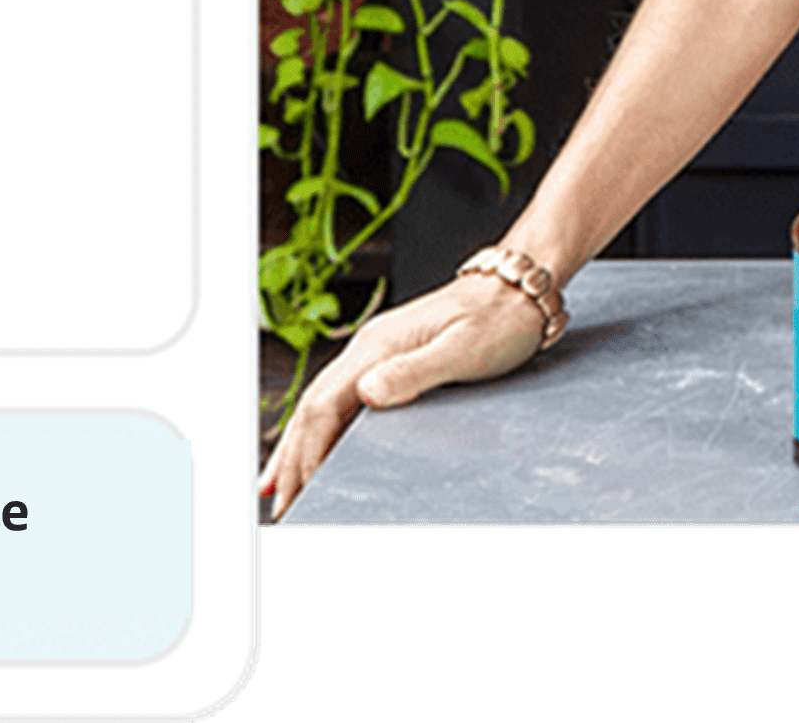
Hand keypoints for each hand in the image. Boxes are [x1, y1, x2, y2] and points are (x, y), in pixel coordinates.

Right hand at [257, 269, 553, 523]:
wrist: (519, 289)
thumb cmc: (499, 319)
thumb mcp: (463, 349)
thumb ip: (415, 372)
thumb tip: (367, 394)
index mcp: (377, 347)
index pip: (322, 407)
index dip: (305, 454)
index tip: (298, 493)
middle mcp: (368, 350)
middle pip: (311, 411)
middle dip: (291, 461)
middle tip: (281, 508)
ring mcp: (376, 356)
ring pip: (321, 409)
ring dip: (299, 451)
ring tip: (279, 490)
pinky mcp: (390, 364)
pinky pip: (343, 406)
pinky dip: (322, 435)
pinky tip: (317, 454)